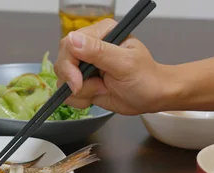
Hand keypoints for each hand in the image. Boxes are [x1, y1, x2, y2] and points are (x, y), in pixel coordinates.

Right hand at [54, 19, 175, 114]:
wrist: (151, 97)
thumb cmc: (145, 78)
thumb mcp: (124, 63)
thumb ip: (98, 51)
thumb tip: (73, 40)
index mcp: (101, 33)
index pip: (69, 43)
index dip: (69, 65)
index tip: (79, 82)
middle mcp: (89, 46)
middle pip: (62, 62)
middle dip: (75, 81)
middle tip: (98, 87)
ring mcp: (84, 65)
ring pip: (62, 80)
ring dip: (81, 92)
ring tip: (102, 89)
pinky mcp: (81, 81)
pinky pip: (66, 92)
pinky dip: (79, 99)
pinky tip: (97, 95)